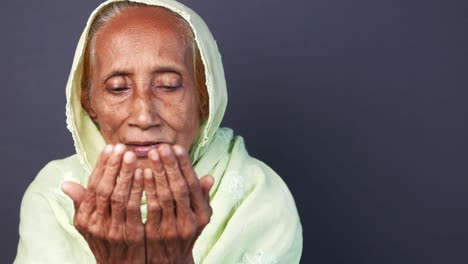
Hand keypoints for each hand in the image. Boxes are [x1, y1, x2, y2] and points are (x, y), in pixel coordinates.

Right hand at [62, 144, 145, 263]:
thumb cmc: (106, 241)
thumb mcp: (88, 225)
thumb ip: (82, 203)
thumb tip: (65, 183)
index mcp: (86, 217)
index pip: (93, 186)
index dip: (102, 166)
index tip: (110, 147)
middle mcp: (96, 223)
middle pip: (104, 189)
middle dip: (114, 166)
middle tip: (122, 147)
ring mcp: (113, 230)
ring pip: (119, 197)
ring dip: (126, 174)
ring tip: (133, 156)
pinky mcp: (131, 235)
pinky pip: (135, 209)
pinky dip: (139, 190)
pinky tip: (145, 175)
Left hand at [144, 144, 213, 263]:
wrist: (170, 263)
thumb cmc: (183, 233)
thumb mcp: (198, 217)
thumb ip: (200, 197)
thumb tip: (209, 177)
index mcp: (201, 215)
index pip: (193, 185)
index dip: (185, 165)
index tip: (176, 147)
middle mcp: (190, 222)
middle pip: (179, 188)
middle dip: (170, 165)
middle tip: (161, 146)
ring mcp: (172, 229)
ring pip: (165, 197)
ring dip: (158, 174)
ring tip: (151, 155)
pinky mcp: (156, 235)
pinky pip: (150, 208)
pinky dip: (146, 190)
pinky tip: (142, 174)